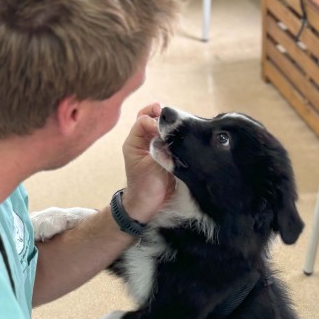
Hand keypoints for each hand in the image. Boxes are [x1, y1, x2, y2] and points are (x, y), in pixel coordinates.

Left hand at [122, 103, 174, 223]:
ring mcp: (154, 145)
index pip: (143, 120)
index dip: (154, 121)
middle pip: (149, 116)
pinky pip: (170, 137)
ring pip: (160, 125)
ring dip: (170, 124)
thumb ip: (161, 147)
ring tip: (180, 127)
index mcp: (134, 142)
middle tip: (172, 118)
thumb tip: (172, 132)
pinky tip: (184, 136)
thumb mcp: (151, 164)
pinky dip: (176, 134)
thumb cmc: (146, 186)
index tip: (162, 131)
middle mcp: (143, 140)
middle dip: (160, 114)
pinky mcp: (166, 152)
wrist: (151, 204)